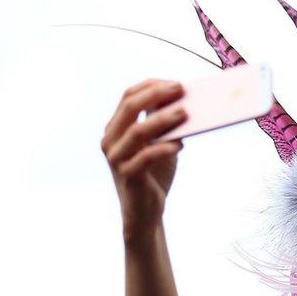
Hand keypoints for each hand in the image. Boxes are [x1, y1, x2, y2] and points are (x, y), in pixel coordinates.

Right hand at [101, 79, 187, 241]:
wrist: (146, 213)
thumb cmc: (154, 175)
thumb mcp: (157, 144)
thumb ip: (162, 124)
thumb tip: (181, 100)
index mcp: (115, 128)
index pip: (128, 96)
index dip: (151, 86)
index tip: (175, 83)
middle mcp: (110, 140)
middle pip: (130, 107)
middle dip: (157, 94)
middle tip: (181, 89)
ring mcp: (116, 158)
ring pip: (138, 131)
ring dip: (163, 119)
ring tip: (185, 113)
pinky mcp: (127, 176)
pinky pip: (146, 156)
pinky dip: (164, 148)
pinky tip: (180, 144)